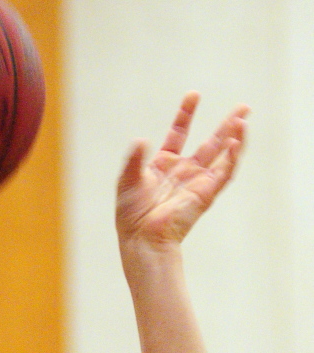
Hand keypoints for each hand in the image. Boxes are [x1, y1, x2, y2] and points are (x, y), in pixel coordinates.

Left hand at [116, 92, 248, 247]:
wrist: (142, 237)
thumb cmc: (132, 215)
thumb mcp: (127, 180)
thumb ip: (134, 158)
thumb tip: (142, 139)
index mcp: (164, 165)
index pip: (179, 133)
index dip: (186, 114)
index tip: (194, 95)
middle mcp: (184, 172)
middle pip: (210, 143)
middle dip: (226, 125)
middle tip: (243, 107)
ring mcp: (197, 182)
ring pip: (222, 155)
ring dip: (235, 137)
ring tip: (244, 117)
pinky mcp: (206, 193)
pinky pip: (224, 172)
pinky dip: (233, 156)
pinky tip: (237, 140)